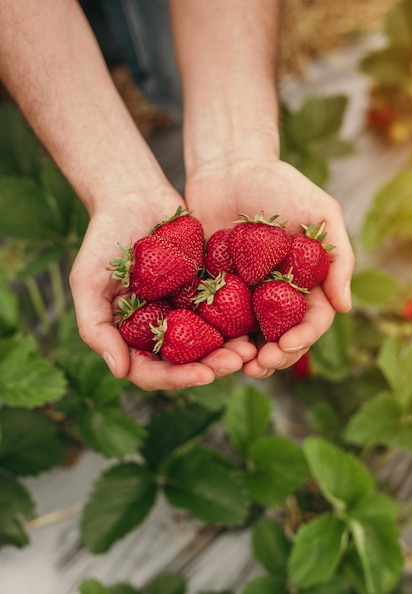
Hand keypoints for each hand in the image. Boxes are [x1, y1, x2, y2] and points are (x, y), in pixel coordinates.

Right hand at [69, 186, 256, 390]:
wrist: (135, 195)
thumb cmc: (104, 236)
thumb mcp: (87, 280)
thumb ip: (95, 327)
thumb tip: (120, 371)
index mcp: (131, 335)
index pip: (152, 371)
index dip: (177, 378)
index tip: (203, 374)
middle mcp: (159, 329)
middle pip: (186, 363)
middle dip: (212, 367)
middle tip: (236, 361)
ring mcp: (184, 311)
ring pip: (209, 343)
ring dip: (230, 350)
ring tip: (251, 348)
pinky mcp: (206, 291)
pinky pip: (225, 312)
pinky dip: (239, 322)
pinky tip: (255, 323)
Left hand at [185, 156, 354, 378]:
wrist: (228, 166)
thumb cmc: (279, 182)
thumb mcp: (320, 211)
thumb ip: (338, 257)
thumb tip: (345, 307)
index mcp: (304, 282)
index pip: (309, 320)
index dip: (302, 338)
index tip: (287, 345)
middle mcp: (275, 294)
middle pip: (279, 337)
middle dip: (273, 357)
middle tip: (259, 366)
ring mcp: (242, 294)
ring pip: (247, 337)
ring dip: (243, 356)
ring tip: (233, 366)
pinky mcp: (211, 288)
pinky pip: (213, 319)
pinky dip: (212, 338)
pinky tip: (206, 348)